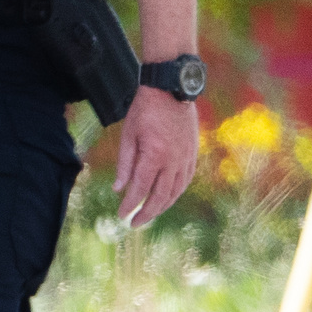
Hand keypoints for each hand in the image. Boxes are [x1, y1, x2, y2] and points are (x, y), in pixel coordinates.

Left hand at [107, 87, 198, 228]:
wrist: (170, 88)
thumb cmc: (145, 109)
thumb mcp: (128, 134)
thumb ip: (125, 163)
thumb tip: (119, 189)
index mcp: (154, 155)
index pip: (141, 188)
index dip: (130, 204)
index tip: (121, 215)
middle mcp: (173, 160)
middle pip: (160, 195)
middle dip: (147, 212)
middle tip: (134, 223)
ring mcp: (186, 157)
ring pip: (176, 191)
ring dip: (163, 206)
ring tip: (149, 213)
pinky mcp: (193, 152)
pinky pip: (186, 179)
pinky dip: (177, 192)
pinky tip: (168, 197)